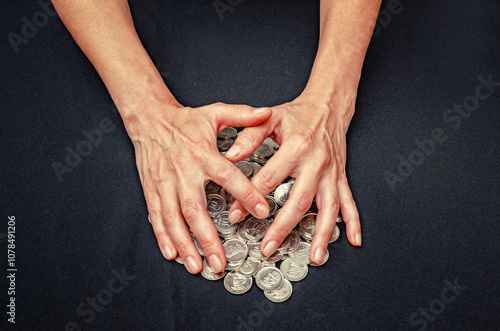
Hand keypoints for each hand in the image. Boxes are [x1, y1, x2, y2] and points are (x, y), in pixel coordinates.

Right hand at [127, 100, 271, 273]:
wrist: (149, 119)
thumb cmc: (185, 120)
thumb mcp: (215, 112)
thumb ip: (242, 115)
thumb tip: (267, 112)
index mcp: (203, 154)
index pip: (228, 176)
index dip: (245, 193)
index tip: (261, 211)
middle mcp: (184, 172)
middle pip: (195, 209)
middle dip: (207, 238)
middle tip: (220, 261)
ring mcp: (165, 183)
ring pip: (174, 219)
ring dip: (185, 244)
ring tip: (196, 266)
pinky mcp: (153, 190)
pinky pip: (157, 216)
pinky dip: (162, 236)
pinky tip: (171, 254)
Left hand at [225, 94, 360, 264]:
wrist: (328, 107)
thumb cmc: (297, 115)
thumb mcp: (270, 118)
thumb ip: (249, 136)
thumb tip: (231, 155)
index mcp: (296, 148)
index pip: (268, 179)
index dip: (249, 198)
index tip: (236, 215)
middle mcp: (316, 163)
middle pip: (299, 201)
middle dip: (282, 227)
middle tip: (267, 246)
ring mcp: (331, 173)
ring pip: (328, 208)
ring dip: (322, 234)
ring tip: (314, 256)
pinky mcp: (340, 177)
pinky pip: (349, 202)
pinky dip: (353, 222)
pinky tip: (354, 239)